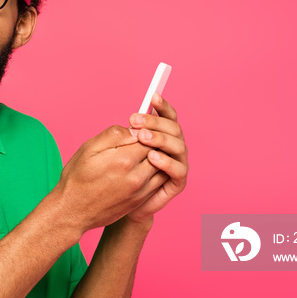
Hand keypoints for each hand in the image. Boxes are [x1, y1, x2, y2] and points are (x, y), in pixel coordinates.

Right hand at [56, 125, 166, 233]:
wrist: (73, 211)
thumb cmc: (77, 178)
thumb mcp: (88, 149)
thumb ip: (113, 135)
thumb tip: (134, 129)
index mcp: (123, 159)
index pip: (149, 137)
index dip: (145, 131)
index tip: (139, 129)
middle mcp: (136, 176)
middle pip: (158, 152)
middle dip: (152, 143)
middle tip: (143, 139)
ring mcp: (140, 190)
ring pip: (161, 167)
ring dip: (157, 158)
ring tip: (143, 153)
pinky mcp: (140, 200)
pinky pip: (158, 182)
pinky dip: (156, 173)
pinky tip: (143, 167)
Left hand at [125, 93, 188, 223]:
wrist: (119, 201)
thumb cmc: (117, 172)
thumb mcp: (118, 149)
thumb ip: (128, 134)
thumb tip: (132, 120)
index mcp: (162, 135)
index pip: (167, 116)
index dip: (162, 106)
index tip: (153, 96)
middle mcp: (173, 147)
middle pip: (173, 128)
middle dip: (155, 122)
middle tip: (135, 121)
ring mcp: (178, 163)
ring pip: (178, 146)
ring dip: (161, 139)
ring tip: (143, 137)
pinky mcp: (178, 182)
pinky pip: (178, 170)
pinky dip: (167, 162)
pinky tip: (152, 157)